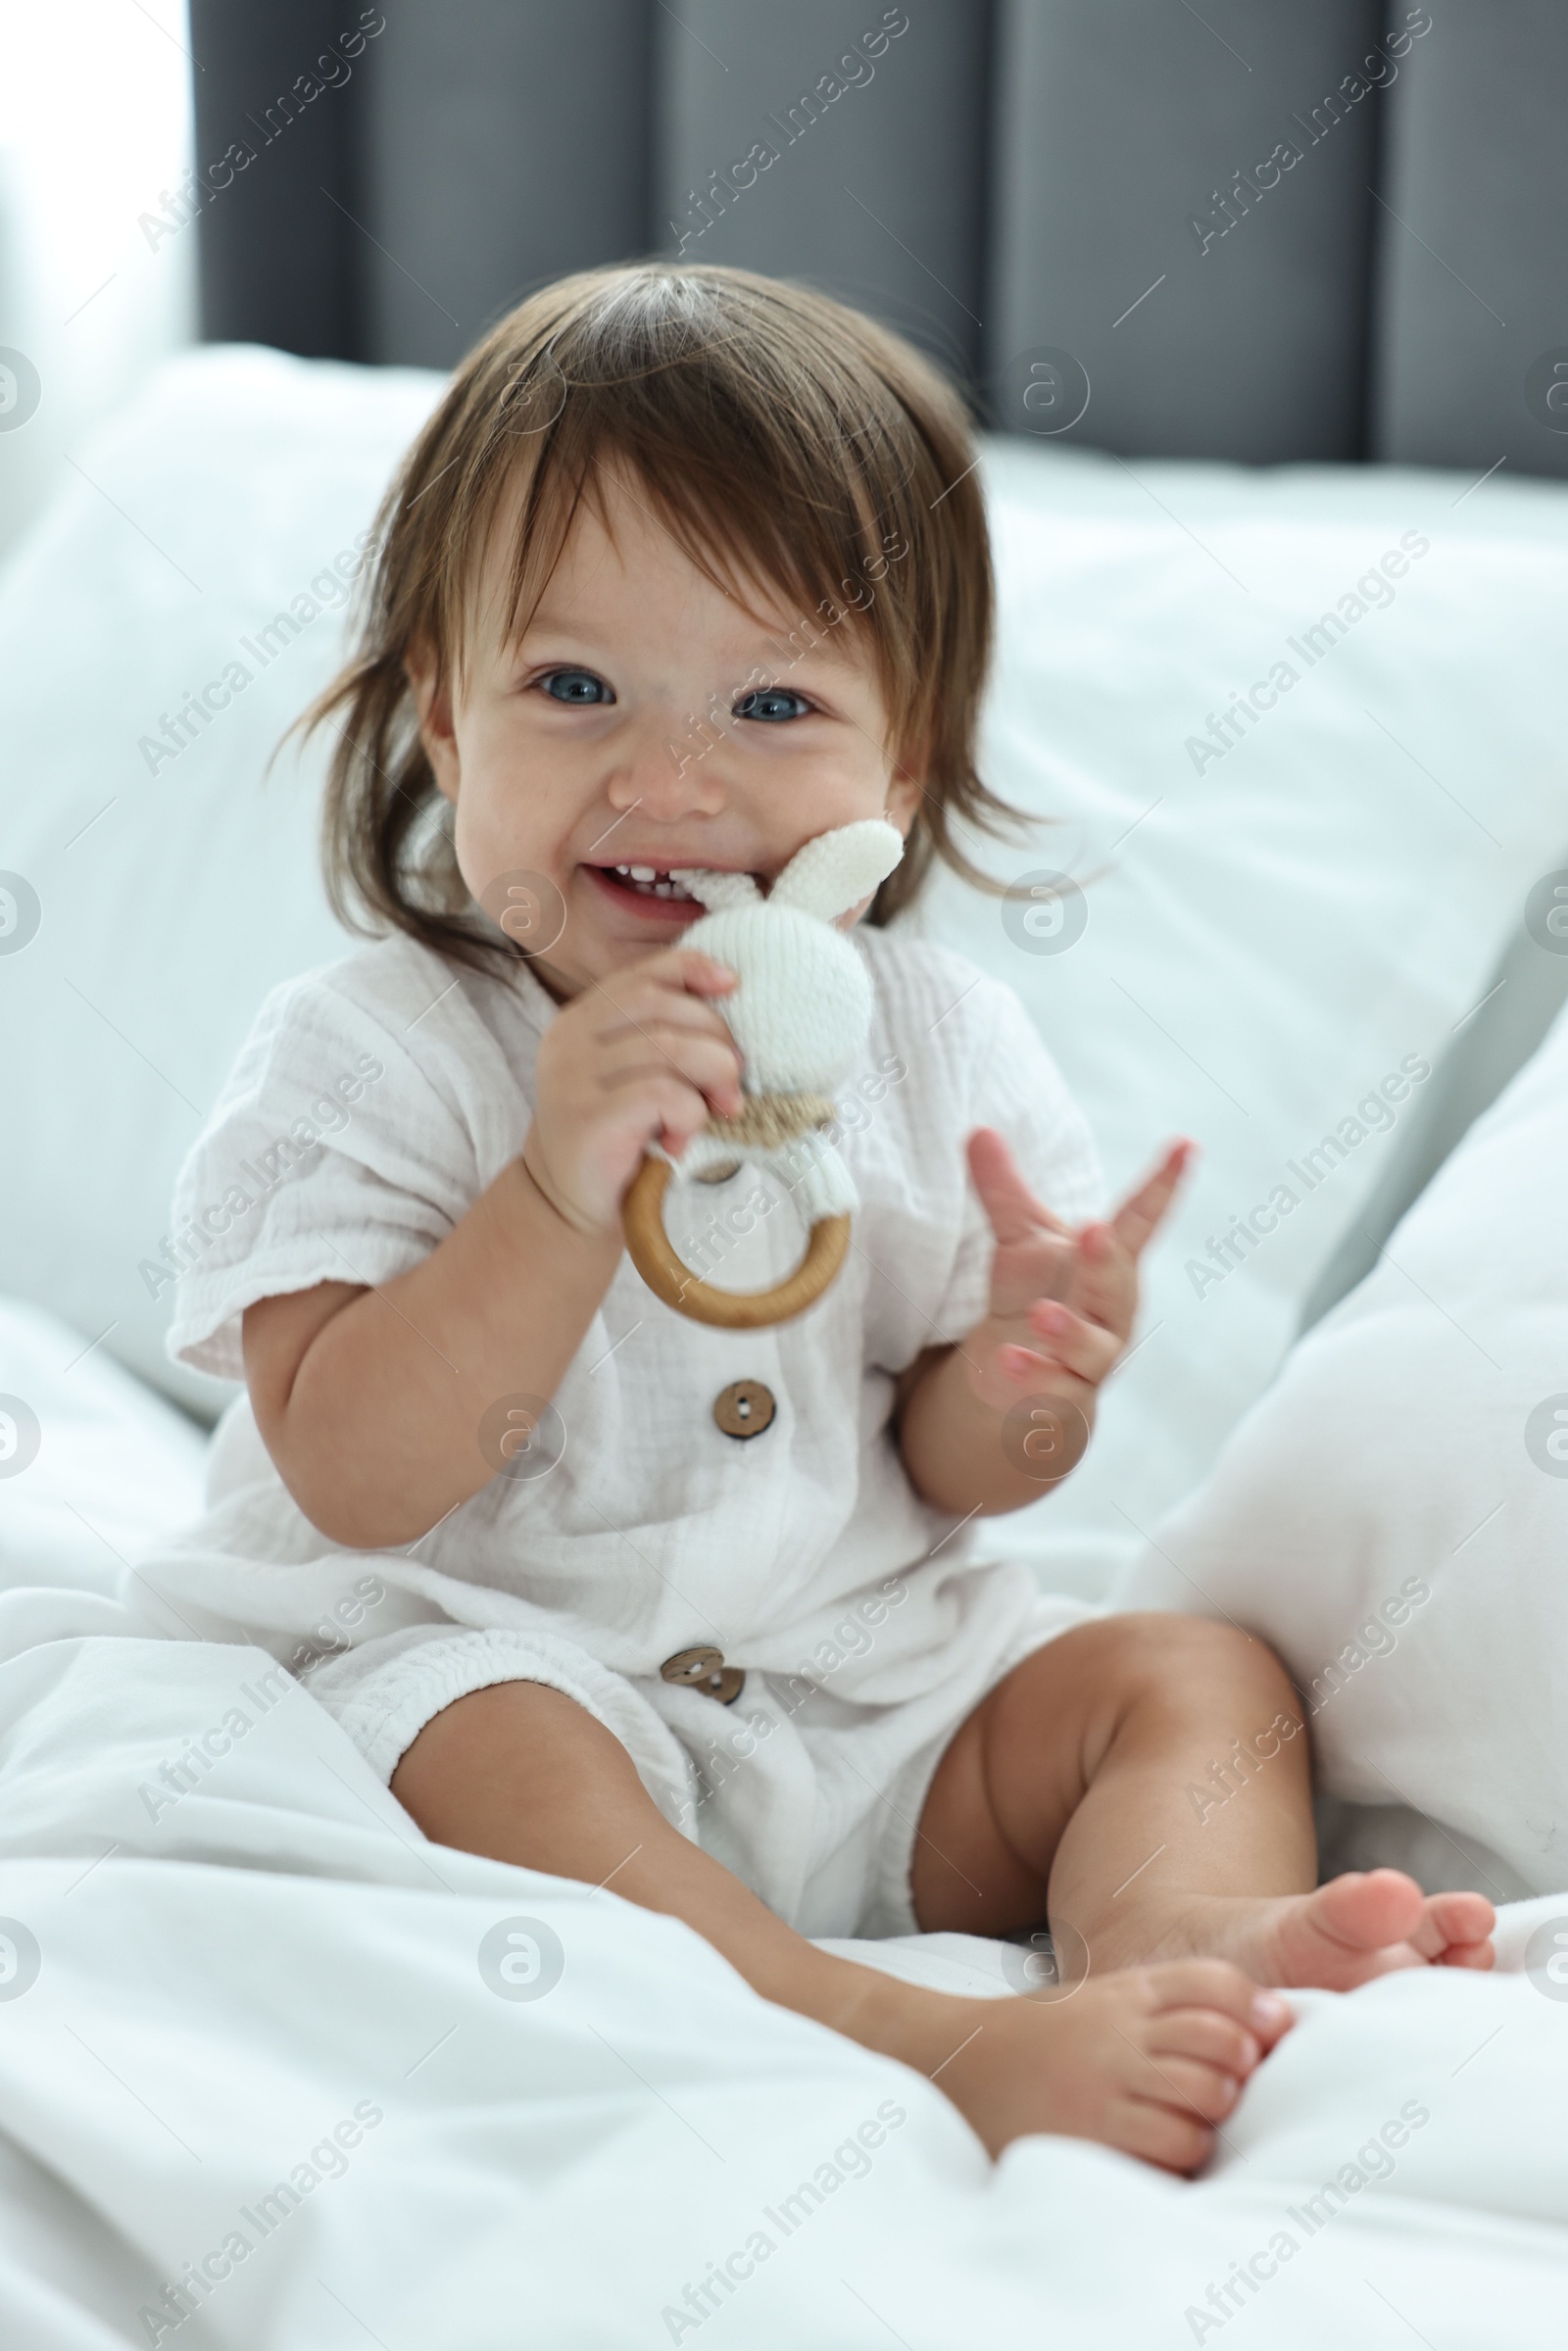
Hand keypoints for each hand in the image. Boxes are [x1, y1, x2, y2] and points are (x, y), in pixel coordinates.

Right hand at [524, 948, 741, 1234]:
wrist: (569, 1205)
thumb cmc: (619, 1136)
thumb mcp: (637, 1077)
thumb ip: (663, 1039)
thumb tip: (729, 1002)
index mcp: (581, 1019)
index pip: (643, 974)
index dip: (694, 969)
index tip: (733, 986)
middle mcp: (569, 1039)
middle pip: (662, 1008)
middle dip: (716, 1040)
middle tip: (733, 1085)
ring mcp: (571, 1076)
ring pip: (668, 1047)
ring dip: (711, 1078)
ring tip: (718, 1111)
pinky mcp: (586, 1116)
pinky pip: (661, 1093)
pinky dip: (688, 1114)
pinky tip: (679, 1141)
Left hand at [959, 1126, 1192, 1420]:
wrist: (1028, 1381)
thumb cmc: (1037, 1296)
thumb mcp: (1017, 1241)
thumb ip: (1002, 1190)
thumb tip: (978, 1130)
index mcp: (1109, 1264)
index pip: (1140, 1220)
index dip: (1163, 1185)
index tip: (1185, 1145)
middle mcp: (1111, 1311)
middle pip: (1117, 1284)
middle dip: (1107, 1260)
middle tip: (1096, 1229)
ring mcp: (1093, 1357)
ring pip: (1094, 1346)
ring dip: (1069, 1330)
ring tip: (1042, 1314)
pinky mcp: (1065, 1394)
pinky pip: (1056, 1388)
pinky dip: (1032, 1375)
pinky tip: (1006, 1360)